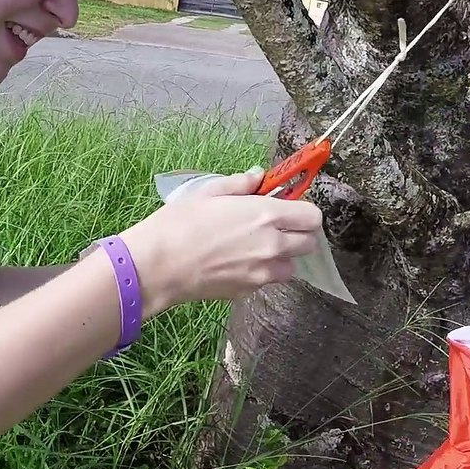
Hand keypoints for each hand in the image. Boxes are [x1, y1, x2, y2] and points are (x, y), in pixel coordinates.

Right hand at [118, 168, 323, 311]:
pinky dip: (261, 273)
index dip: (304, 213)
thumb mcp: (208, 192)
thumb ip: (241, 184)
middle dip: (297, 235)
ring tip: (254, 249)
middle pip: (309, 244)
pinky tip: (236, 263)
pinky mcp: (249, 291)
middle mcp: (272, 245)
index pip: (312, 217)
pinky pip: (268, 280)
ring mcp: (263, 272)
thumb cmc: (179, 224)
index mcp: (266, 215)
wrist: (157, 266)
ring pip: (291, 266)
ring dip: (281, 257)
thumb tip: (259, 177)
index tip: (289, 210)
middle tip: (274, 228)